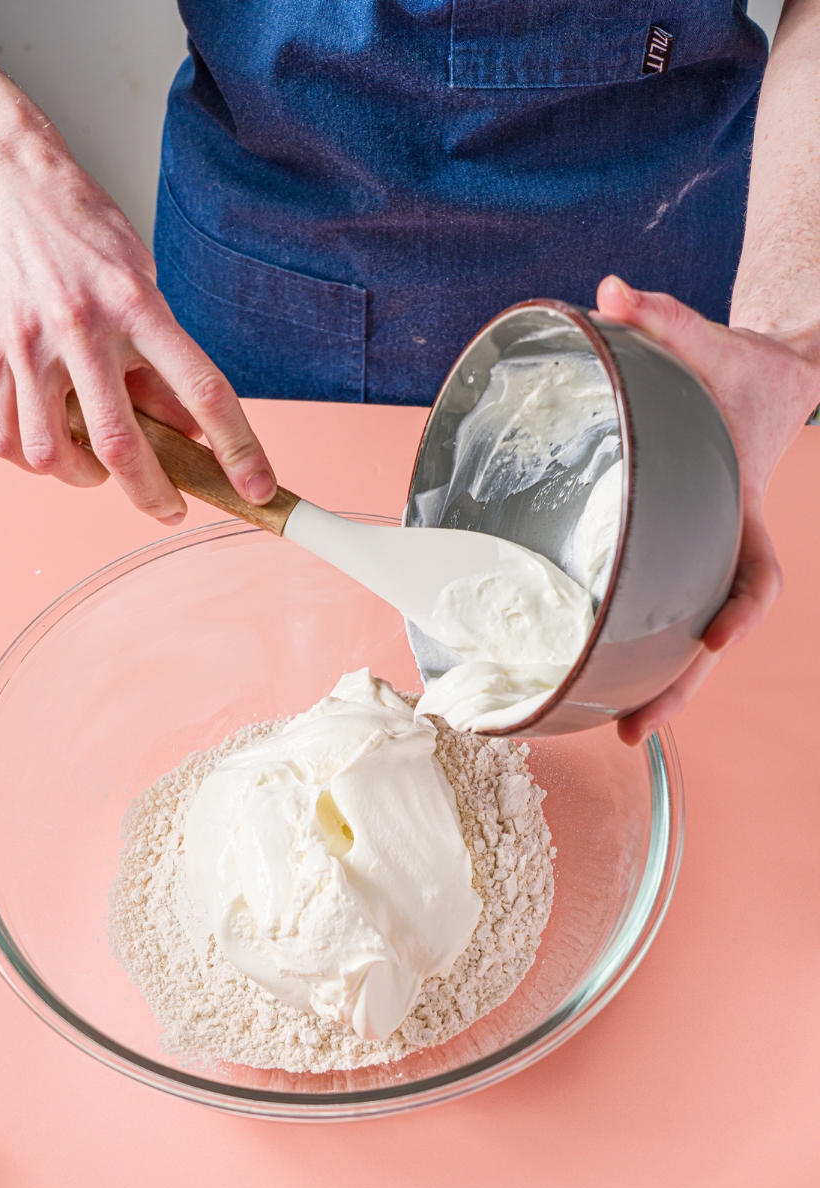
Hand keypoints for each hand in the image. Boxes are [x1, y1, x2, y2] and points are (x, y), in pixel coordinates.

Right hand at [0, 131, 276, 524]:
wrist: (4, 179)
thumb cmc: (82, 232)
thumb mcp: (141, 282)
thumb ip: (161, 358)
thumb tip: (188, 430)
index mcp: (137, 305)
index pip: (202, 390)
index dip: (237, 449)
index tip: (256, 488)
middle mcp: (84, 328)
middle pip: (123, 445)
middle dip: (154, 495)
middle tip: (171, 508)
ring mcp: (31, 345)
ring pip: (56, 454)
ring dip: (85, 480)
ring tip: (97, 469)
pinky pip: (5, 440)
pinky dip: (33, 462)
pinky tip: (51, 449)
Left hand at [594, 276, 819, 745]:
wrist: (761, 384)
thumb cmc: (738, 371)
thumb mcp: (709, 340)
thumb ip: (662, 318)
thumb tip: (609, 292)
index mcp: (739, 507)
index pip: (755, 570)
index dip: (742, 605)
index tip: (721, 636)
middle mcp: (720, 545)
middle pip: (710, 634)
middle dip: (678, 683)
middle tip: (634, 727)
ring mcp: (695, 558)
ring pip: (681, 638)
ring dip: (653, 685)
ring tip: (613, 731)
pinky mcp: (667, 557)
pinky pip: (653, 612)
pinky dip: (631, 650)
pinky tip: (591, 682)